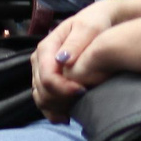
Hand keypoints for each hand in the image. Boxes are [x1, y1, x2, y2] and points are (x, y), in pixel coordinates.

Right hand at [31, 2, 130, 119]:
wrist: (101, 24)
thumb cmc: (96, 23)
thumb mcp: (90, 27)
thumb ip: (76, 43)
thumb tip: (63, 60)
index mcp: (47, 47)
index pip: (47, 76)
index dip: (63, 88)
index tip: (83, 90)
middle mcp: (40, 61)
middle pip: (42, 90)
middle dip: (61, 100)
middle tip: (83, 101)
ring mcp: (42, 72)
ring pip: (41, 98)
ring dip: (56, 108)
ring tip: (74, 112)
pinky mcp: (49, 82)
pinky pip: (44, 101)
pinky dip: (53, 111)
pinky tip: (67, 116)